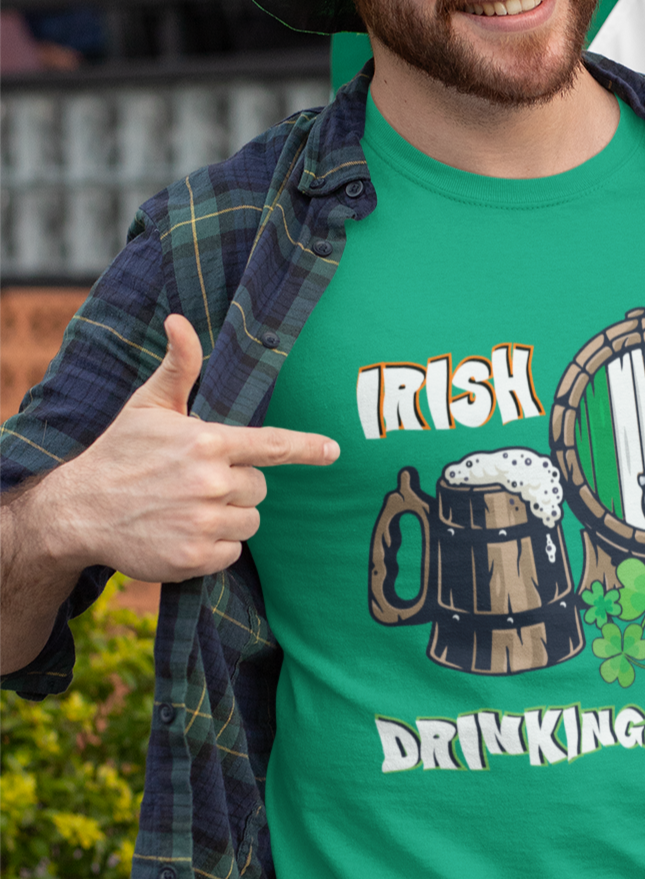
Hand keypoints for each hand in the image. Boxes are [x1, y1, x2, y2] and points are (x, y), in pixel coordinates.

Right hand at [40, 314, 338, 581]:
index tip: (333, 451)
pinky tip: (181, 533)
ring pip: (250, 522)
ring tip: (186, 508)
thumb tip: (181, 321)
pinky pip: (232, 552)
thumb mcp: (147, 407)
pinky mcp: (196, 556)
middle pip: (259, 488)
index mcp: (206, 442)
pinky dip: (214, 547)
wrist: (77, 510)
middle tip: (195, 484)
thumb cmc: (119, 454)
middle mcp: (210, 482)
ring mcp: (204, 521)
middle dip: (236, 487)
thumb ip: (179, 369)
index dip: (305, 448)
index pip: (270, 446)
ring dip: (227, 518)